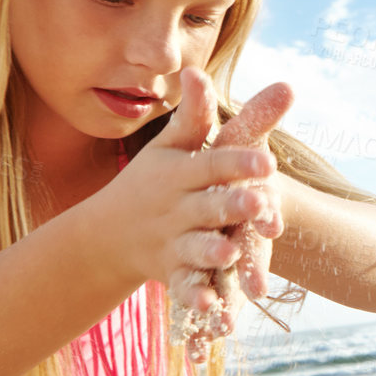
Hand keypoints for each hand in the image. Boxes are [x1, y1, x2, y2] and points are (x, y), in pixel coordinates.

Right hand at [101, 68, 289, 361]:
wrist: (107, 235)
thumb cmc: (152, 181)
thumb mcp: (171, 149)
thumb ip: (195, 115)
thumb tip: (196, 68)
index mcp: (181, 173)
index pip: (212, 163)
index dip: (238, 161)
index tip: (268, 156)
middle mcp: (176, 207)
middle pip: (208, 205)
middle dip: (232, 204)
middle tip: (261, 200)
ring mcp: (172, 242)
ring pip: (195, 247)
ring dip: (212, 250)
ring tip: (233, 249)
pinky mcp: (171, 273)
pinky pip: (185, 287)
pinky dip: (197, 297)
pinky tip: (213, 307)